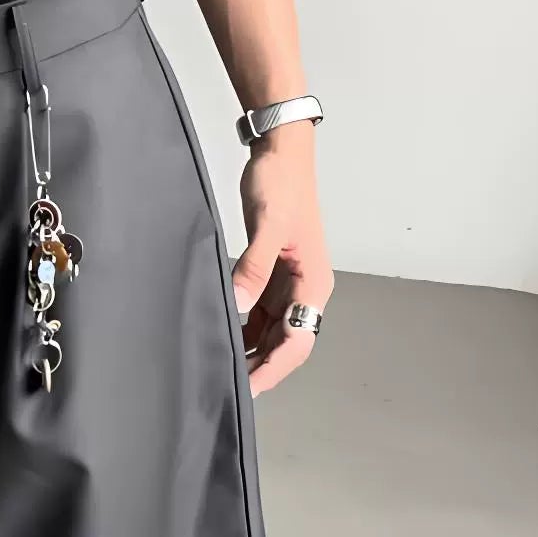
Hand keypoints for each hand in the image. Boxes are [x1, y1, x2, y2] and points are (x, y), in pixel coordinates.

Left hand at [229, 125, 331, 394]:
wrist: (280, 150)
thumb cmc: (281, 182)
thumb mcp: (267, 225)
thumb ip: (253, 267)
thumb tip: (238, 305)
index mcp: (313, 282)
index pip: (297, 340)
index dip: (274, 367)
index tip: (251, 386)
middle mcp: (305, 286)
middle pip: (287, 340)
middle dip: (263, 365)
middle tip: (230, 385)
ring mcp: (288, 279)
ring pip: (273, 328)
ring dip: (253, 348)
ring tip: (224, 366)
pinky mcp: (271, 269)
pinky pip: (260, 308)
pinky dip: (246, 325)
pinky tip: (226, 334)